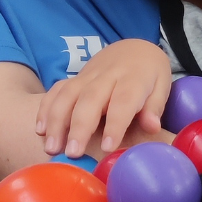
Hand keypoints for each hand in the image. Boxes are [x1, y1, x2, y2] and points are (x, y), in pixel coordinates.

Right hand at [36, 39, 172, 158]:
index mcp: (133, 79)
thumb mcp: (162, 85)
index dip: (115, 125)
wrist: (134, 48)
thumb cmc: (149, 74)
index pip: (122, 102)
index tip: (107, 147)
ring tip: (52, 148)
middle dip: (79, 127)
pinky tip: (40, 129)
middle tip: (72, 153)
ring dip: (57, 121)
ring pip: (68, 95)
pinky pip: (56, 89)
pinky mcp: (74, 78)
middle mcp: (107, 76)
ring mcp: (87, 75)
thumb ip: (154, 106)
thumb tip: (151, 127)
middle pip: (90, 99)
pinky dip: (46, 108)